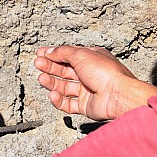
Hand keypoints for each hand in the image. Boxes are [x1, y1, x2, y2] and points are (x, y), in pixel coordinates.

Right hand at [35, 45, 156, 120]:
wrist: (118, 96)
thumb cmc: (105, 73)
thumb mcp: (81, 54)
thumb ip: (62, 52)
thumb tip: (50, 51)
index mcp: (92, 59)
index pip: (69, 55)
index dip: (54, 54)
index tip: (40, 54)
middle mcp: (90, 74)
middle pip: (65, 70)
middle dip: (50, 67)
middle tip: (38, 64)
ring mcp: (88, 90)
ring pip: (64, 87)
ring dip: (52, 82)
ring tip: (42, 79)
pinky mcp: (86, 106)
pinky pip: (68, 103)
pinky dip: (59, 100)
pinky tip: (52, 95)